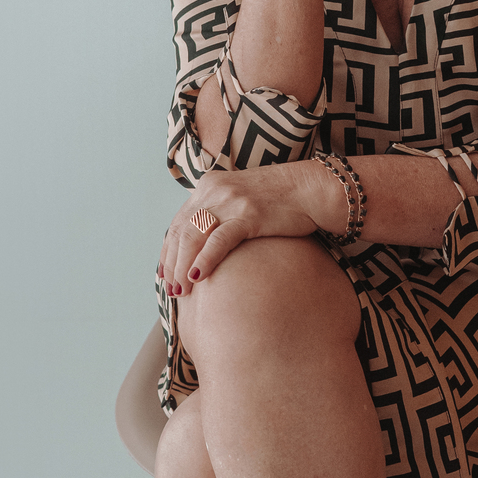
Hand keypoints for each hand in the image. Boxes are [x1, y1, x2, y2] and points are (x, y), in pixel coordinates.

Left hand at [158, 161, 343, 295]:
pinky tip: (198, 277)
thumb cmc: (281, 201)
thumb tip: (204, 247)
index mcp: (209, 186)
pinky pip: (219, 240)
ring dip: (183, 267)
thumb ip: (221, 215)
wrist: (313, 188)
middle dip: (172, 264)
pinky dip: (205, 260)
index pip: (178, 223)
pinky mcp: (248, 213)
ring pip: (193, 236)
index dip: (168, 251)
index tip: (165, 275)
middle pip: (180, 231)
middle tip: (171, 290)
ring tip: (181, 291)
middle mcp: (214, 191)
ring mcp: (231, 201)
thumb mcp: (242, 200)